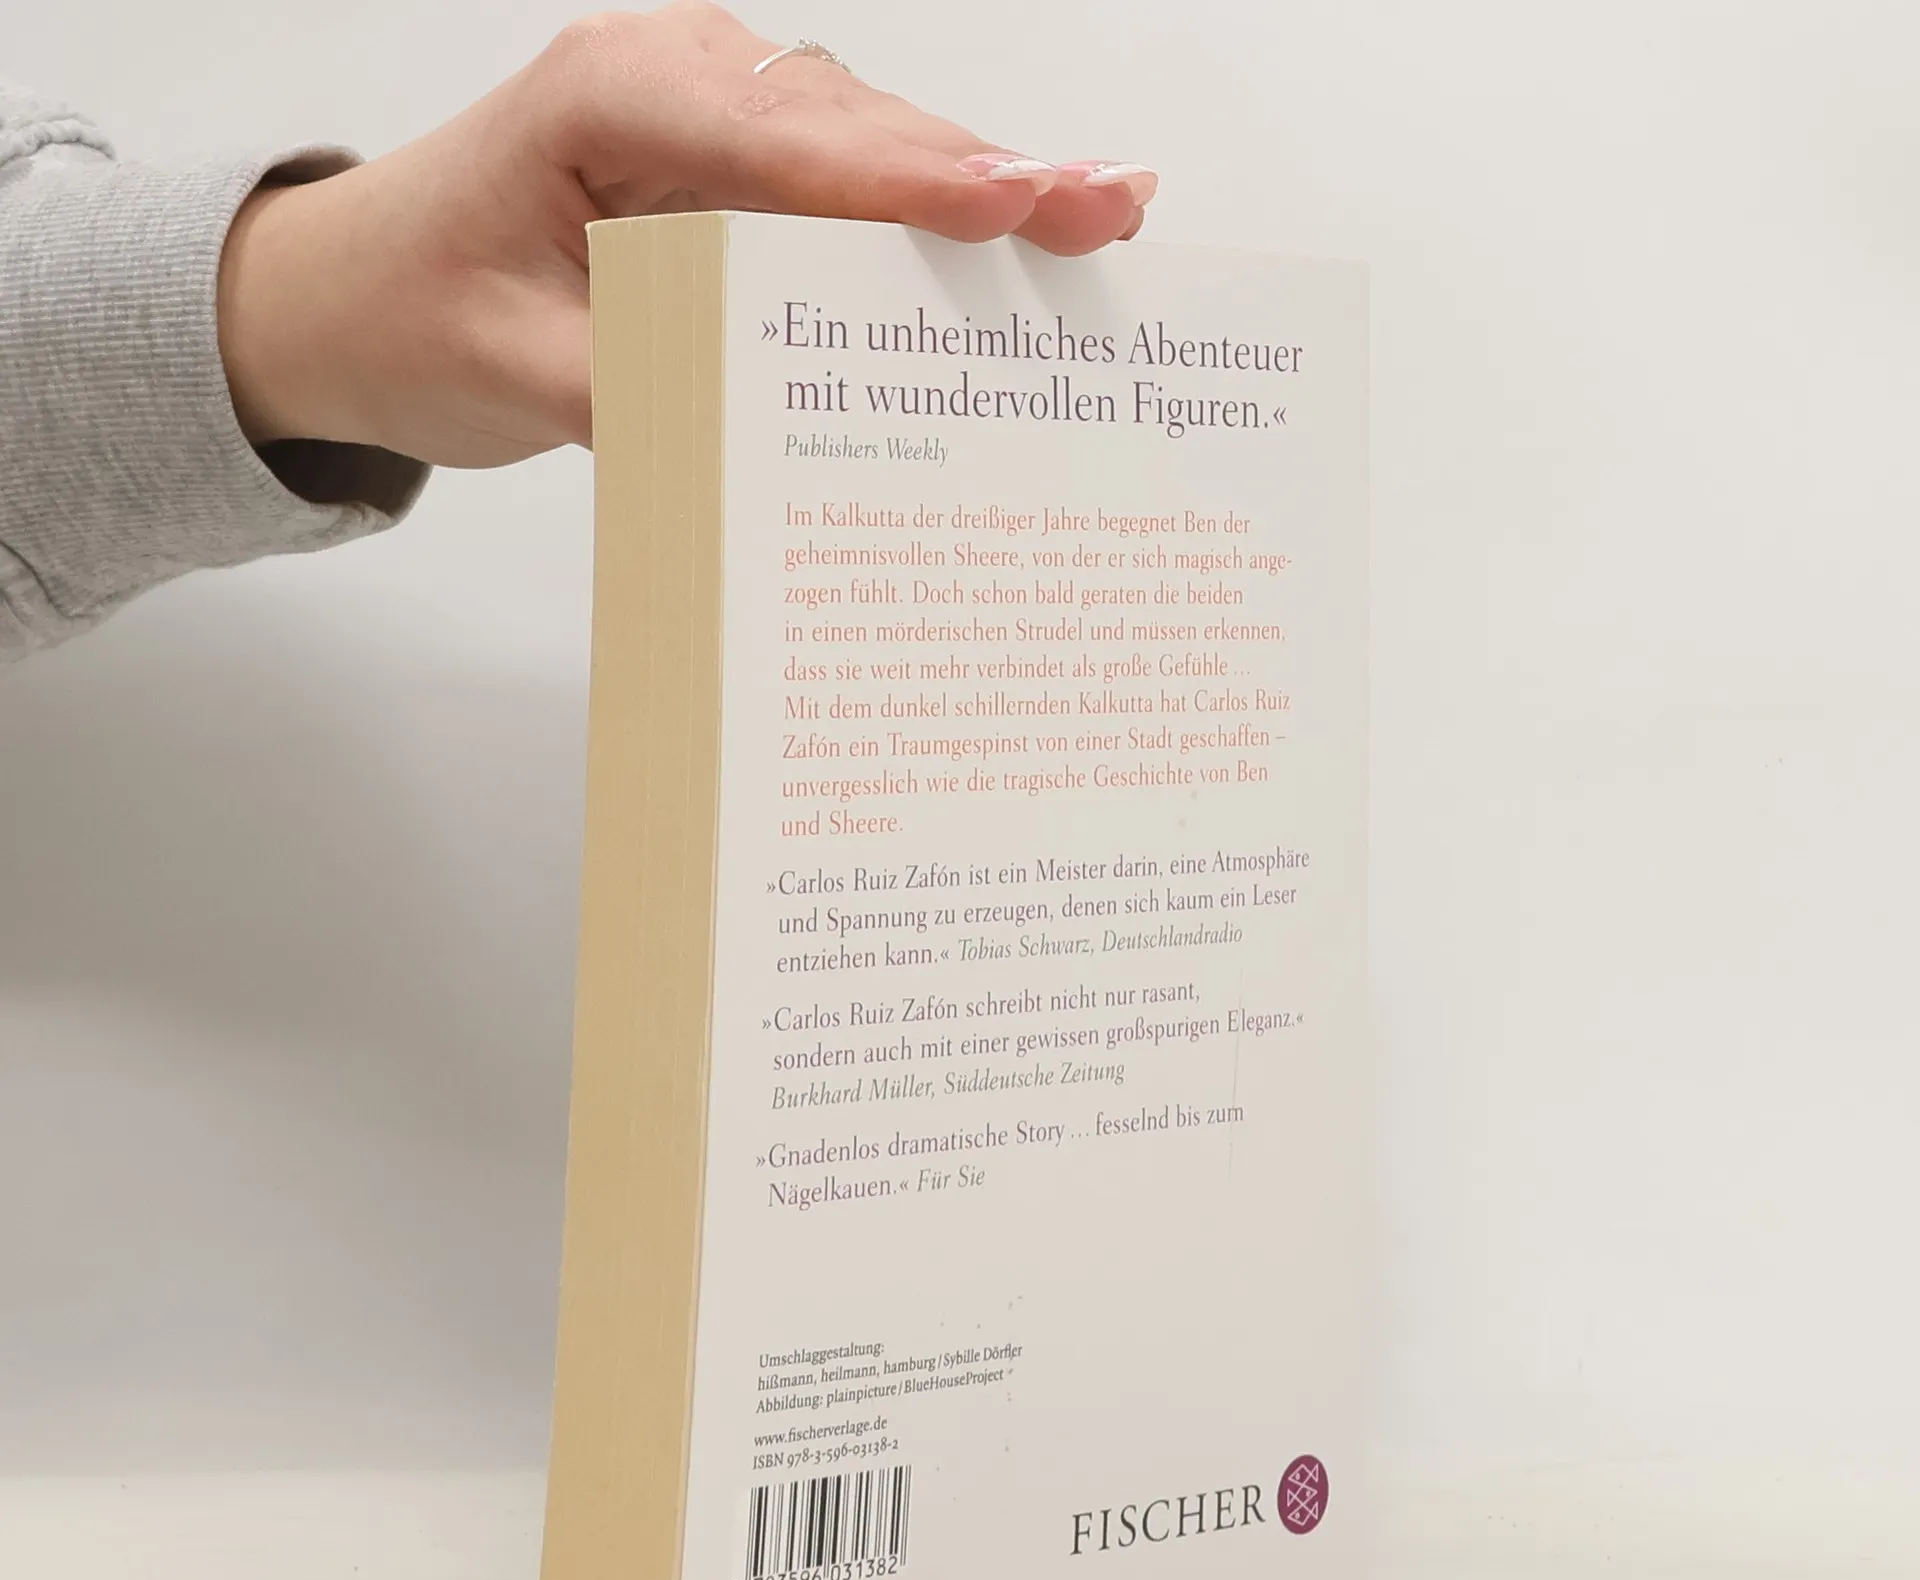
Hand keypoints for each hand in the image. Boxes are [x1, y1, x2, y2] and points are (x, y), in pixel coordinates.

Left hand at [217, 3, 1157, 467]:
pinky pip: (841, 186)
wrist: (345, 297)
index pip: (786, 142)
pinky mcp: (728, 169)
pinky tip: (1008, 244)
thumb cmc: (411, 313)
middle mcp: (674, 83)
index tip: (1019, 203)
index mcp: (608, 98)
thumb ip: (645, 401)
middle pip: (855, 129)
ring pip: (865, 148)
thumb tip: (778, 450)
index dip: (912, 179)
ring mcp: (709, 117)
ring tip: (1091, 222)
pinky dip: (921, 222)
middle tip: (1110, 206)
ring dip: (973, 193)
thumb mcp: (513, 376)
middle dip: (986, 173)